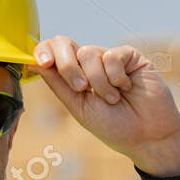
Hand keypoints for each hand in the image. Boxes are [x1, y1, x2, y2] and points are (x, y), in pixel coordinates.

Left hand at [31, 37, 179, 175]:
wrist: (147, 136)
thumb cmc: (113, 126)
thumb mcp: (78, 106)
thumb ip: (58, 84)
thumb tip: (32, 61)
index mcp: (72, 75)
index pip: (51, 52)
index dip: (43, 51)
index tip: (43, 62)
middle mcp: (89, 63)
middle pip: (64, 43)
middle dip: (67, 65)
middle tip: (80, 88)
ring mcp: (109, 57)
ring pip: (89, 53)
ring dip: (98, 82)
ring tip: (113, 99)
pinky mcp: (129, 56)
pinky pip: (112, 56)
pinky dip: (116, 77)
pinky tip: (126, 88)